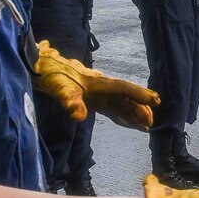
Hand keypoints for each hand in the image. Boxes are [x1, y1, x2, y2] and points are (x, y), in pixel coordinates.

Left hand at [33, 40, 159, 130]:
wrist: (43, 70)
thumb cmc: (53, 77)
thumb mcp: (59, 89)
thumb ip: (70, 100)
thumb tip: (78, 115)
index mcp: (99, 83)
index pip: (123, 89)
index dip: (139, 94)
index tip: (155, 100)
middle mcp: (104, 88)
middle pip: (126, 99)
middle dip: (139, 109)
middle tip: (150, 123)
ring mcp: (100, 95)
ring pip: (122, 105)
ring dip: (134, 115)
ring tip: (146, 126)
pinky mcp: (96, 102)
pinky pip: (114, 111)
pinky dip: (124, 118)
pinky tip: (132, 125)